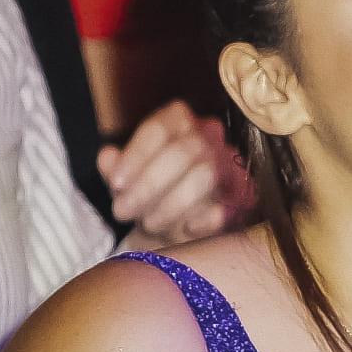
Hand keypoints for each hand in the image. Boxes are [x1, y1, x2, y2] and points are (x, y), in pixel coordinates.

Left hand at [99, 101, 253, 246]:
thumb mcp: (125, 181)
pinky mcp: (243, 199)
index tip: (116, 184)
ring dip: (170, 204)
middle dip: (149, 185)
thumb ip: (114, 168)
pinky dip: (204, 220)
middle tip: (123, 211)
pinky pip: (228, 206)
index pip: (161, 127)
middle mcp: (210, 136)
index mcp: (179, 121)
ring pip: (206, 175)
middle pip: (185, 150)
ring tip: (148, 224)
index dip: (136, 156)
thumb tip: (108, 156)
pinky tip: (186, 229)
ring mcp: (230, 166)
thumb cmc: (150, 195)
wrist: (179, 227)